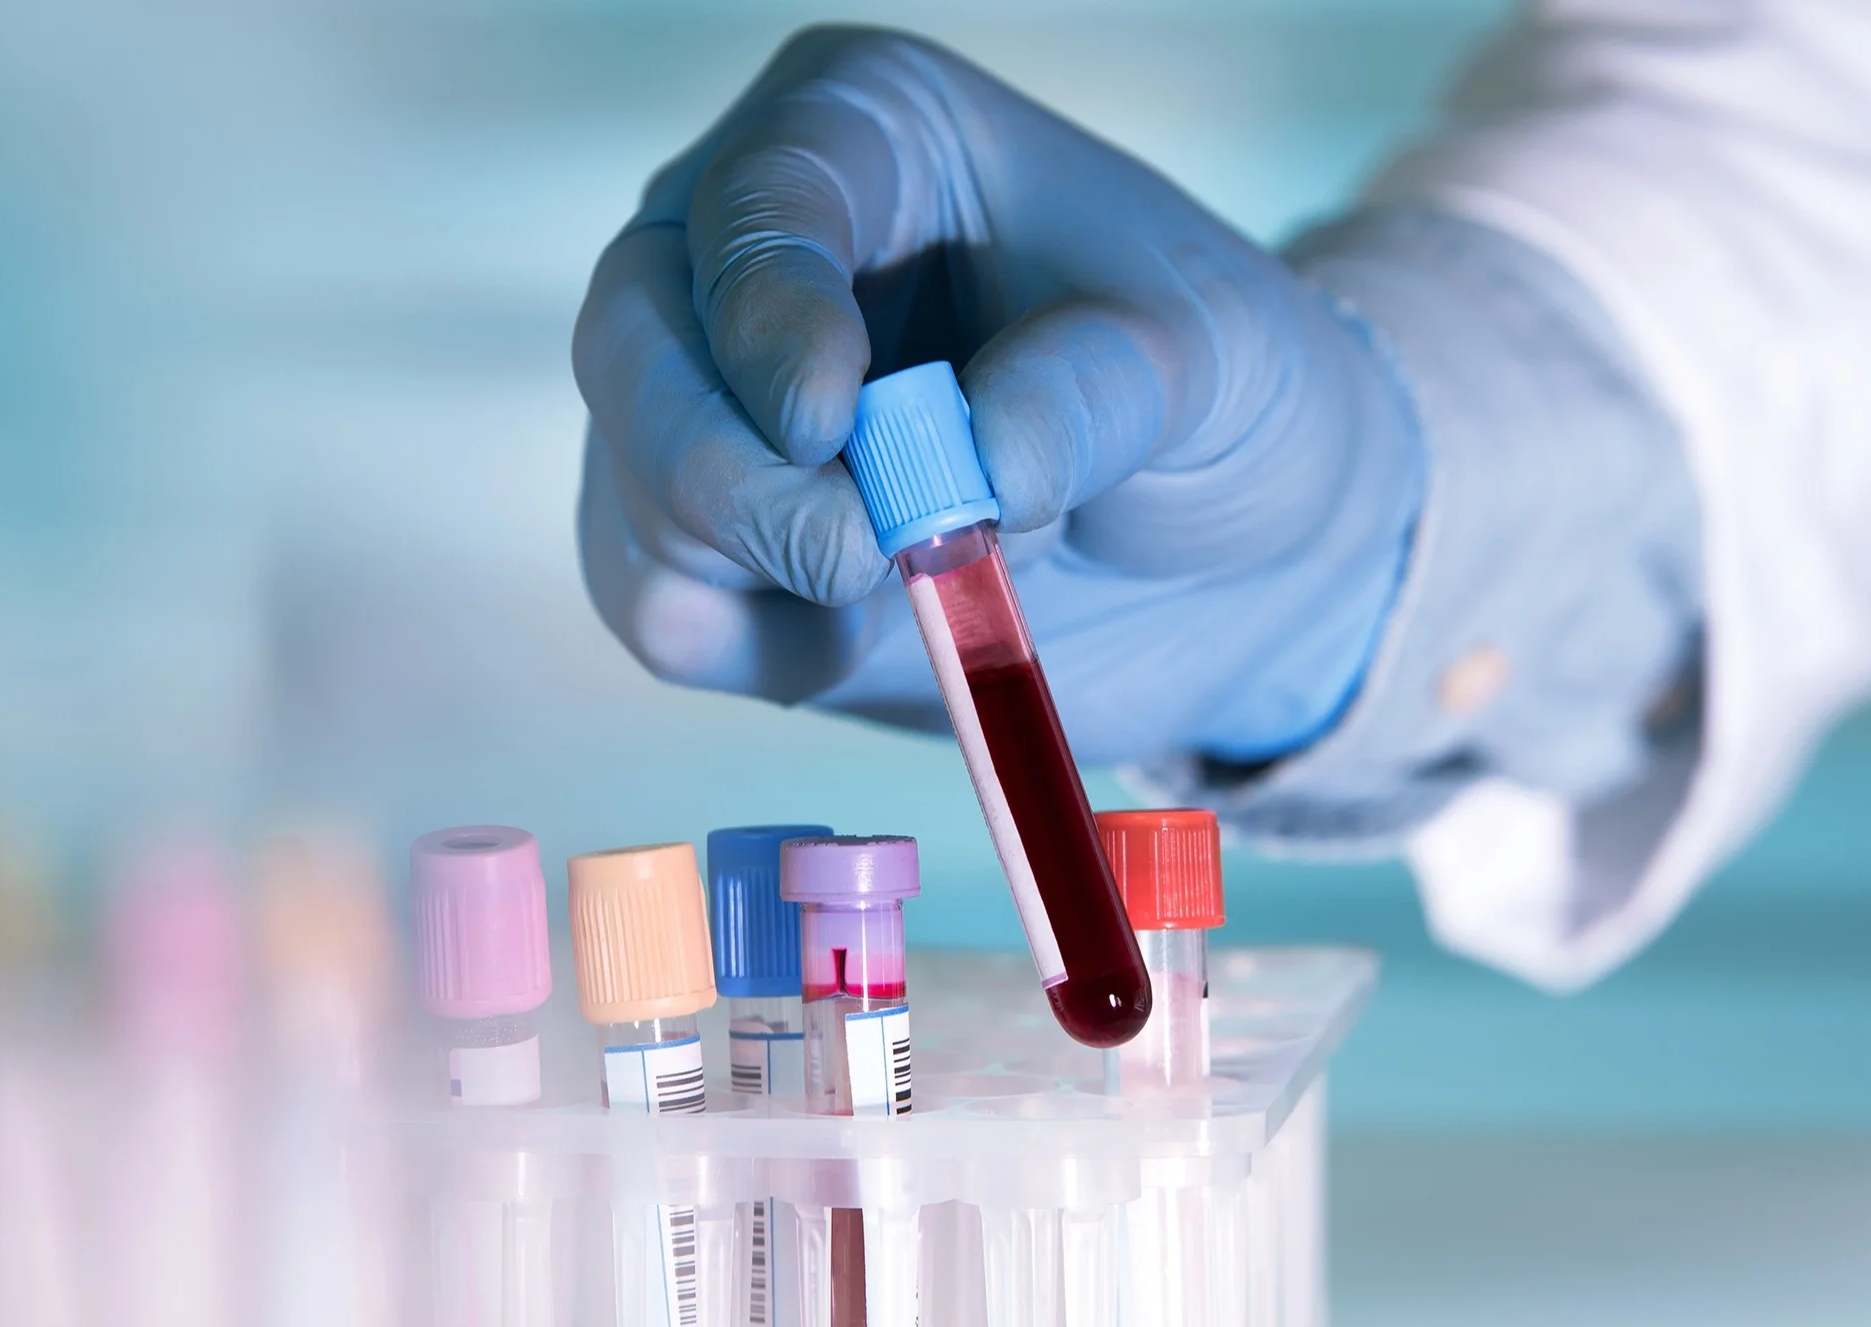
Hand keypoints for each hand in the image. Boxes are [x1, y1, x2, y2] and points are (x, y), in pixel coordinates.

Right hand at [574, 26, 1420, 760]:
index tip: (828, 423)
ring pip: (636, 487)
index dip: (766, 312)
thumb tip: (973, 468)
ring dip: (762, 566)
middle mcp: (748, 255)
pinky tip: (866, 633)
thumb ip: (1097, 388)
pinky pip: (658, 607)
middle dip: (728, 471)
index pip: (758, 200)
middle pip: (635, 341)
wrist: (1235, 548)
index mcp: (864, 137)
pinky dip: (754, 646)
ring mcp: (713, 404)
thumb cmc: (1220, 397)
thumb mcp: (1215, 358)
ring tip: (923, 578)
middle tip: (859, 554)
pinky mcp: (715, 547)